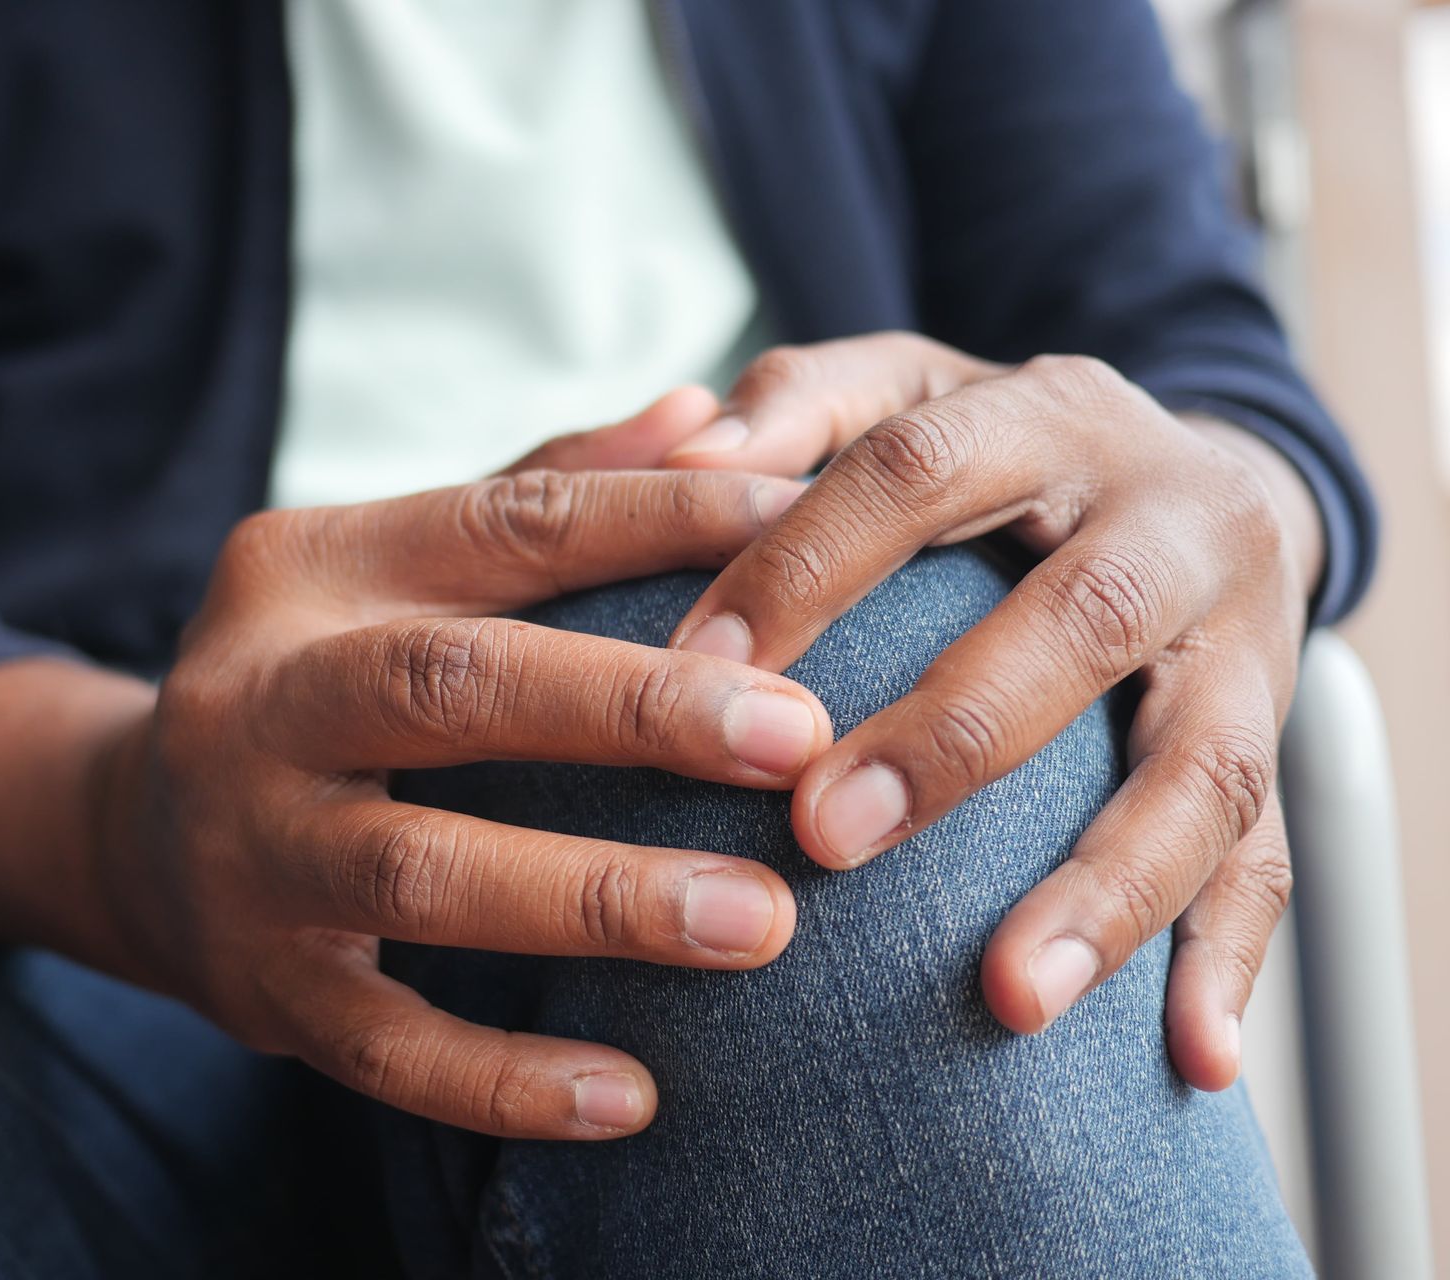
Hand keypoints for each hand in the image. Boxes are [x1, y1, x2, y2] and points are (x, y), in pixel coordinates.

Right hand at [87, 470, 833, 1137]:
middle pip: (449, 687)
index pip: (500, 523)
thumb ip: (544, 491)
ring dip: (596, 898)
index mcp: (310, 569)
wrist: (132, 833)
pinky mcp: (259, 988)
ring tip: (760, 923)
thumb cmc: (323, 674)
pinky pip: (386, 1048)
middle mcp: (259, 699)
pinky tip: (635, 1096)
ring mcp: (249, 851)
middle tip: (799, 738)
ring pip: (422, 875)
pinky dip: (506, 1080)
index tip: (806, 529)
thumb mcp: (395, 564)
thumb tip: (707, 413)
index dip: (656, 519)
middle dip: (630, 710)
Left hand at [595, 334, 1315, 1089]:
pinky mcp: (1273, 738)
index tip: (693, 667)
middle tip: (824, 832)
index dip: (806, 562)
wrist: (1201, 474)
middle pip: (1085, 617)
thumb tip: (690, 452)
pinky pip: (1271, 859)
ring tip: (1010, 999)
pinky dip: (1228, 962)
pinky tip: (1187, 1058)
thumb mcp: (904, 389)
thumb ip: (799, 404)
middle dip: (956, 733)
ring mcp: (1245, 640)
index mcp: (1053, 414)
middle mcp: (1172, 518)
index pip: (923, 470)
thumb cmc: (1000, 450)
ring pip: (1205, 766)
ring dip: (1110, 887)